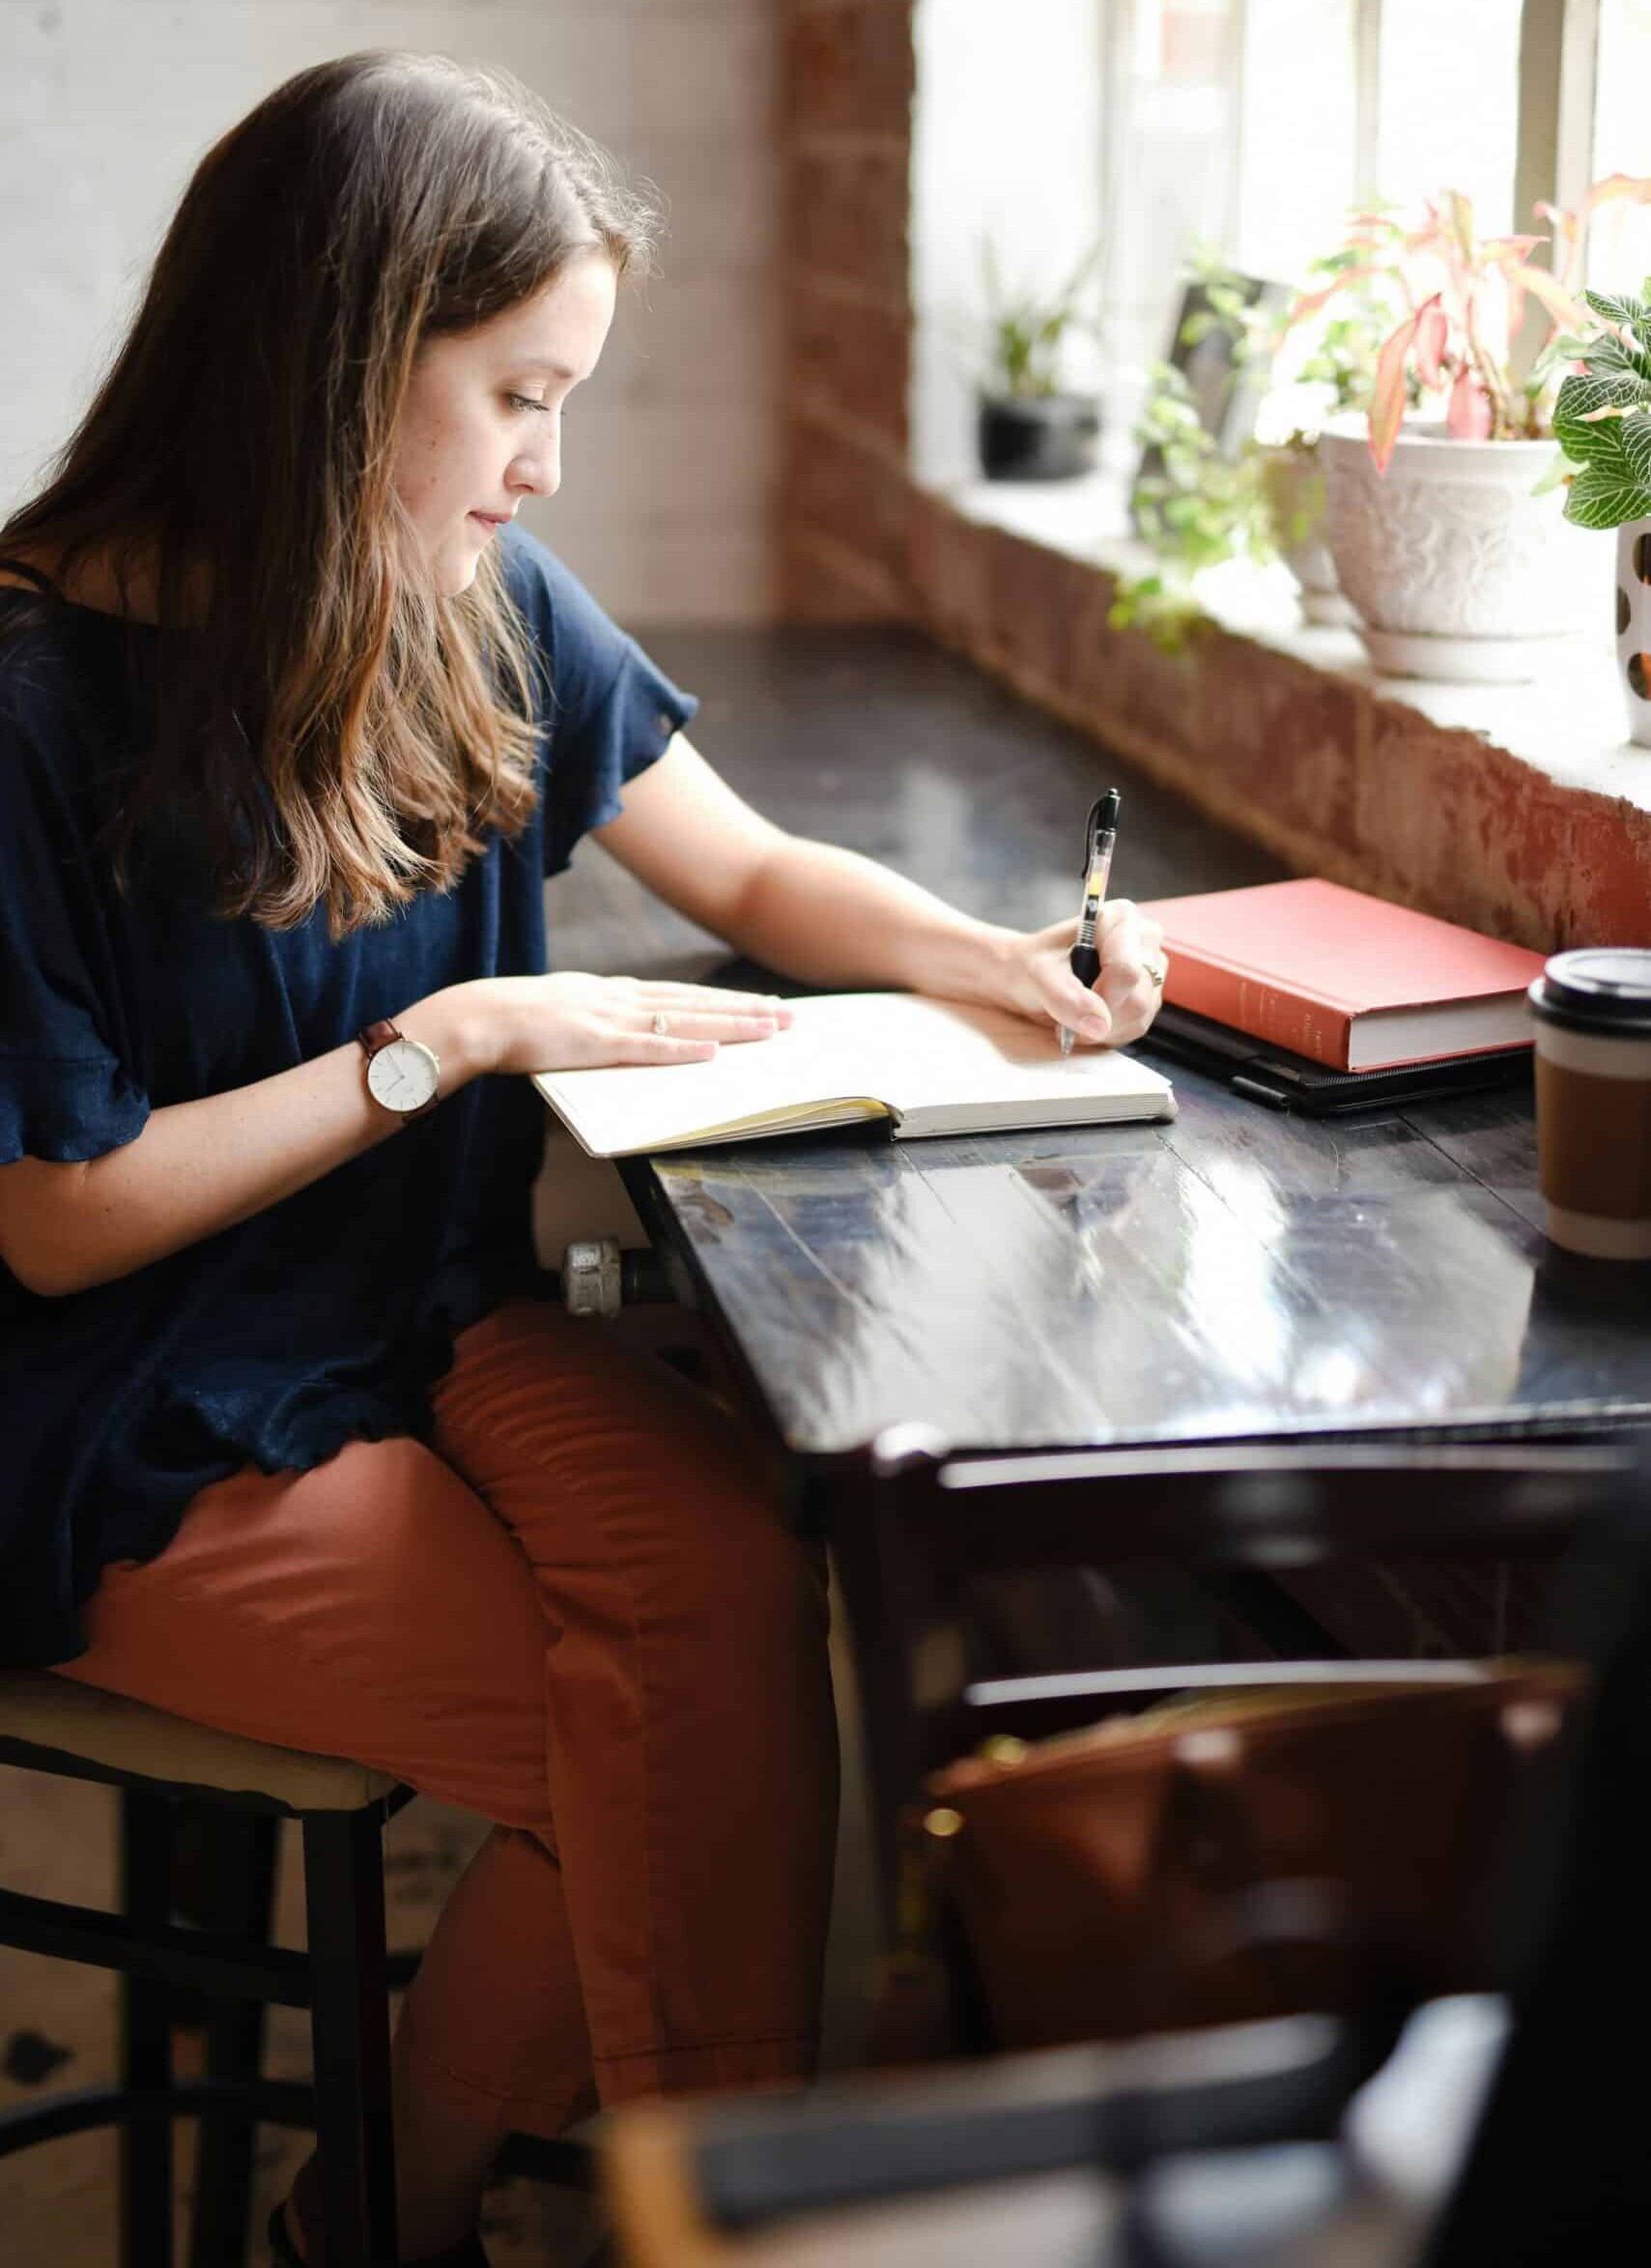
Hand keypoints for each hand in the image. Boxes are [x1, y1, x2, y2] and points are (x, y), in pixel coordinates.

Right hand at [457, 974, 793, 1076]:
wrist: (478, 1016)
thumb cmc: (514, 1021)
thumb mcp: (566, 1012)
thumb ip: (599, 1018)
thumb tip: (627, 1030)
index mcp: (614, 993)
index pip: (683, 995)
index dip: (726, 1001)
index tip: (763, 1005)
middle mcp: (621, 999)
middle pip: (697, 1003)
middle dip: (746, 1010)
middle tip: (791, 1016)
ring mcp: (611, 1019)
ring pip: (685, 1021)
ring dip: (730, 1025)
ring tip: (771, 1030)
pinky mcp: (596, 1043)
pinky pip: (648, 1048)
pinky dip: (682, 1049)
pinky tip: (713, 1051)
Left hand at [995, 900, 1167, 1048]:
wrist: (1028, 977)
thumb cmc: (1032, 964)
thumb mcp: (1036, 973)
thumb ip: (1064, 996)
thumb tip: (1098, 1024)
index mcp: (1121, 919)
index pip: (1126, 970)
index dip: (1100, 998)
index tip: (1070, 1006)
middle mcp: (1144, 940)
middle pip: (1137, 998)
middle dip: (1098, 1017)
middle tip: (1066, 1015)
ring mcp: (1151, 969)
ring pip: (1139, 1016)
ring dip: (1101, 1028)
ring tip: (1074, 1015)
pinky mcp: (1149, 996)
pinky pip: (1137, 1027)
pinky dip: (1108, 1033)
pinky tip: (1087, 1020)